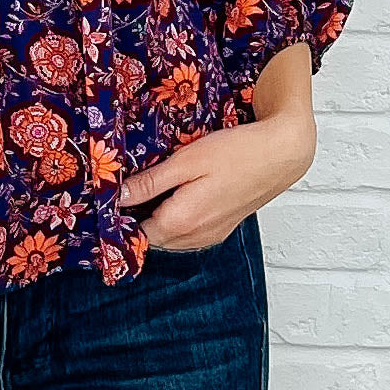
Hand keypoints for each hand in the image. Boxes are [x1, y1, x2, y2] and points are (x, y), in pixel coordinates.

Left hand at [117, 112, 316, 251]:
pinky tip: (174, 194)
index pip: (136, 234)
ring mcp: (211, 235)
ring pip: (169, 237)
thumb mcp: (186, 161)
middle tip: (124, 189)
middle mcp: (196, 237)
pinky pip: (188, 233)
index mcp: (182, 221)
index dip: (119, 217)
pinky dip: (175, 219)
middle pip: (151, 237)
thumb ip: (151, 183)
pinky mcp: (221, 229)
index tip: (108, 198)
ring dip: (156, 219)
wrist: (281, 155)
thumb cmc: (236, 152)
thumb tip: (118, 197)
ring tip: (147, 188)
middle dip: (136, 218)